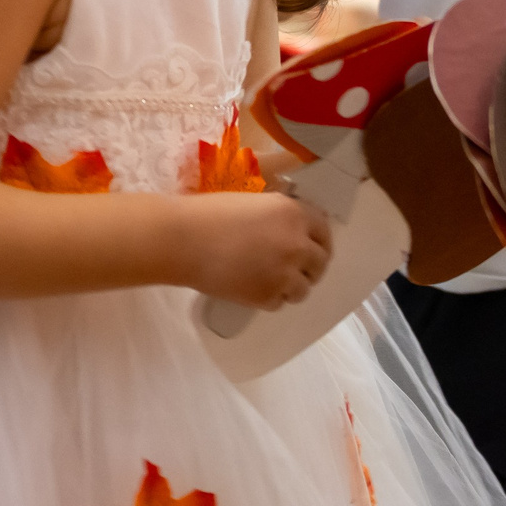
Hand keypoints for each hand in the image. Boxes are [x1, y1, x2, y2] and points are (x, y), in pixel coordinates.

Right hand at [181, 193, 333, 309]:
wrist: (182, 240)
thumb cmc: (208, 213)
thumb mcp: (253, 203)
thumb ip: (279, 217)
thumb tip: (293, 232)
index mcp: (293, 213)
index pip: (324, 231)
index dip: (317, 240)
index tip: (309, 246)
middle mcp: (297, 244)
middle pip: (320, 262)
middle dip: (309, 266)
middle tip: (292, 268)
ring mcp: (285, 273)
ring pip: (303, 288)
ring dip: (291, 286)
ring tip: (269, 281)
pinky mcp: (267, 297)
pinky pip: (279, 302)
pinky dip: (268, 297)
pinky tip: (250, 286)